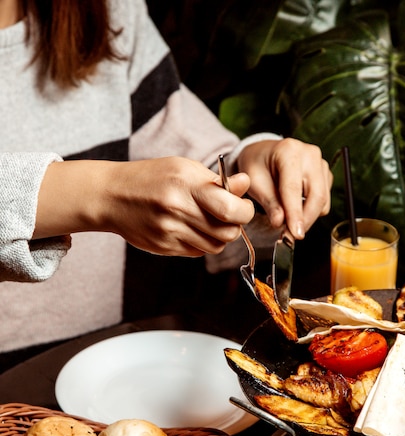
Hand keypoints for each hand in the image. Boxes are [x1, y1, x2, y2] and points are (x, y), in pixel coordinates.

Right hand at [36, 157, 254, 256]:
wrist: (111, 196)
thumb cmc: (151, 177)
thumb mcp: (183, 168)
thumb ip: (216, 181)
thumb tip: (246, 184)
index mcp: (186, 186)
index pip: (230, 209)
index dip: (245, 211)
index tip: (243, 206)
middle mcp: (178, 211)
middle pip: (227, 233)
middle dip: (236, 226)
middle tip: (230, 215)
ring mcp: (170, 232)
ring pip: (215, 246)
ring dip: (221, 237)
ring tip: (211, 221)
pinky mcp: (165, 248)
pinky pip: (198, 252)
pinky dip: (203, 243)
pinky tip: (193, 229)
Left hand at [237, 137, 331, 239]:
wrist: (265, 154)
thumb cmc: (257, 165)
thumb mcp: (254, 183)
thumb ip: (269, 202)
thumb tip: (280, 223)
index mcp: (289, 151)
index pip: (294, 189)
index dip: (295, 214)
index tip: (295, 233)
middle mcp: (310, 154)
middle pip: (316, 196)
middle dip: (305, 220)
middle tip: (291, 236)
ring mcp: (321, 164)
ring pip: (322, 201)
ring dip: (307, 217)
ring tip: (288, 220)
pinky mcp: (326, 175)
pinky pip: (324, 201)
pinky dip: (311, 211)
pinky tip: (296, 207)